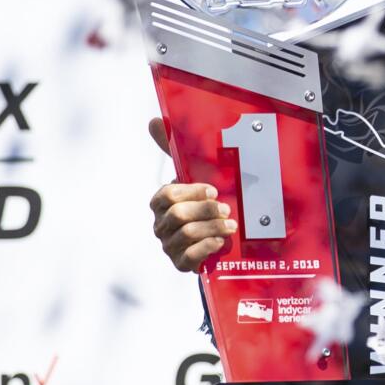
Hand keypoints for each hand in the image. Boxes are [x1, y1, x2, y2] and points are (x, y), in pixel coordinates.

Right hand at [148, 117, 235, 271]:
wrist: (217, 235)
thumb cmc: (202, 201)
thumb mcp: (192, 175)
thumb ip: (173, 149)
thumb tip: (154, 120)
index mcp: (161, 201)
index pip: (168, 195)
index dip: (192, 192)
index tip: (214, 190)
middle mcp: (161, 224)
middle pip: (177, 215)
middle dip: (205, 211)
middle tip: (226, 209)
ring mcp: (169, 245)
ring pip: (186, 235)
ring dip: (212, 228)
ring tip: (230, 225)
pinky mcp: (180, 263)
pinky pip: (189, 258)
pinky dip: (206, 248)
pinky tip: (220, 242)